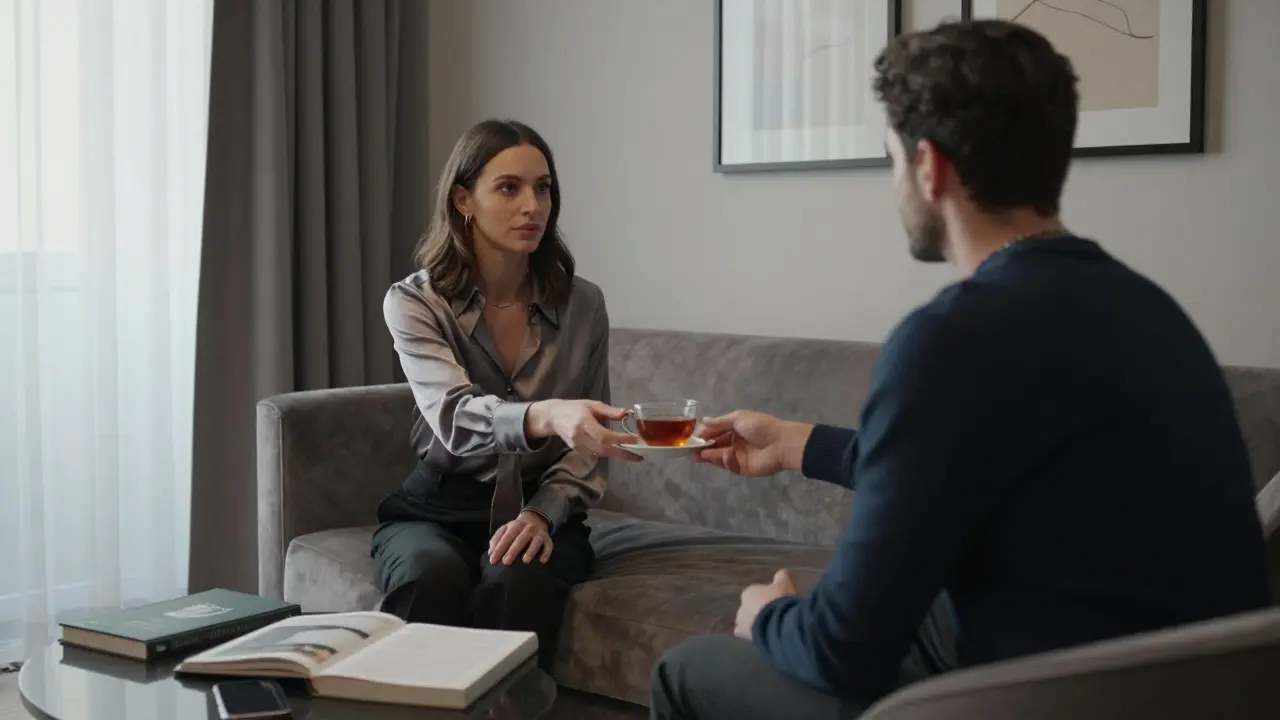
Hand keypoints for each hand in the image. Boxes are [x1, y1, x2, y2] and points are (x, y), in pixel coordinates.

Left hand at [489, 510, 552, 564]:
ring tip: (525, 561)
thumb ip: (496, 540)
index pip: (506, 537)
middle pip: (520, 539)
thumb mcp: (505, 531)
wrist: (535, 520)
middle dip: (513, 551)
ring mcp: (539, 533)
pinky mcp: (548, 540)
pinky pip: (548, 546)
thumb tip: (490, 552)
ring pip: (536, 541)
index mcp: (515, 526)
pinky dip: (546, 553)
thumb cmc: (516, 531)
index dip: (499, 549)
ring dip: (531, 551)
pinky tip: (542, 561)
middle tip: (506, 562)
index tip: (493, 560)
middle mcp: (528, 528)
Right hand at [526, 399, 640, 460]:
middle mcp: (580, 436)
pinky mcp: (577, 451)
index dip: (620, 439)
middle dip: (622, 453)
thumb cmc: (574, 408)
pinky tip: (619, 451)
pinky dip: (608, 453)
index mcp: (584, 422)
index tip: (635, 439)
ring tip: (632, 454)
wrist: (553, 417)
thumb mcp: (592, 405)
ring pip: (601, 454)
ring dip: (617, 454)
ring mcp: (577, 446)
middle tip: (638, 455)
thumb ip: (610, 411)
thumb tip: (627, 413)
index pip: (604, 435)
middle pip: (603, 449)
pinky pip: (596, 454)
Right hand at [693, 410, 812, 476]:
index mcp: (735, 428)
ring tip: (698, 456)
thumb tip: (703, 420)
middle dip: (702, 448)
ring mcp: (739, 456)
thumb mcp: (738, 418)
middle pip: (715, 446)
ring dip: (709, 456)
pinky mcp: (743, 469)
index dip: (703, 435)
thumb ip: (719, 421)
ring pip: (719, 457)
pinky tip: (725, 455)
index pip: (715, 432)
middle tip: (690, 451)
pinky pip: (730, 465)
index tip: (691, 438)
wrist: (781, 443)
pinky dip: (726, 461)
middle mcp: (735, 442)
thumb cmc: (760, 426)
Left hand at [735, 569, 798, 639]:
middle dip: (759, 612)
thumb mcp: (784, 583)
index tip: (777, 602)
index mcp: (748, 593)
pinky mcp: (745, 639)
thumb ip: (782, 577)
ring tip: (771, 628)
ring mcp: (742, 625)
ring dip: (756, 625)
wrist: (778, 624)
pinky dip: (756, 636)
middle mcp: (741, 608)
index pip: (756, 595)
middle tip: (775, 616)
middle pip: (751, 610)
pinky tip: (766, 637)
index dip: (767, 599)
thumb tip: (782, 573)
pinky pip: (749, 637)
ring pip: (748, 624)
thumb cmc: (779, 599)